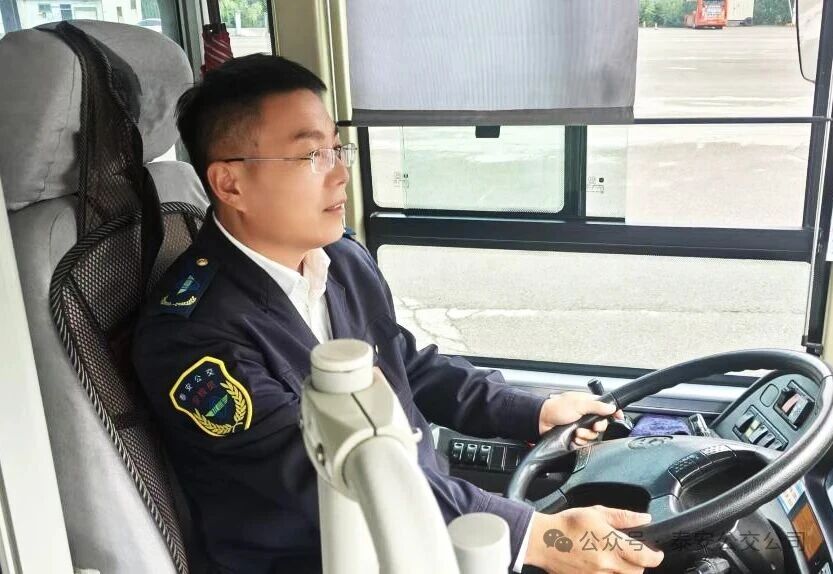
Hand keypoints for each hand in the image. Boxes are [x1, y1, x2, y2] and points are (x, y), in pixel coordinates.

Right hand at [524, 506, 664, 573]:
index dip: (656, 556)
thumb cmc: (567, 524)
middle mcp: (608, 564)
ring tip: (614, 558)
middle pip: (637, 572)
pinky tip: (601, 564)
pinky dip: (609, 573)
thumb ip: (623, 517)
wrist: (542, 541)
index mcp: (612, 545)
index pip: (646, 557)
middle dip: (639, 564)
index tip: (657, 552)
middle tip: (633, 553)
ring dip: (624, 570)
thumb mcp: (596, 513)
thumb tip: (644, 519)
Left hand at [538, 392, 624, 445]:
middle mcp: (586, 415)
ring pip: (593, 435)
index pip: (606, 407)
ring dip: (586, 435)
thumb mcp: (578, 404)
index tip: (618, 417)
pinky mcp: (575, 436)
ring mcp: (581, 426)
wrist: (541, 421)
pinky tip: (574, 438)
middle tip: (591, 426)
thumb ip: (597, 406)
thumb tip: (612, 408)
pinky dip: (580, 442)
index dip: (614, 413)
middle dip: (596, 428)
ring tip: (577, 432)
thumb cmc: (556, 408)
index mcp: (588, 403)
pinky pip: (585, 442)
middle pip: (602, 425)